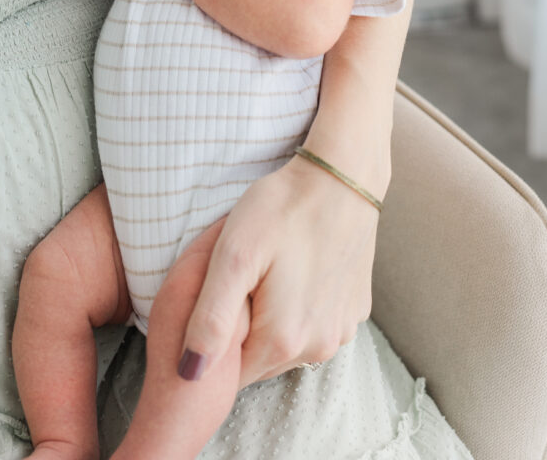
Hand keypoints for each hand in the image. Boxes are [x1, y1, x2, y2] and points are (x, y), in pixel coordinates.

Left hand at [179, 154, 377, 387]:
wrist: (343, 173)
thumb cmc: (282, 207)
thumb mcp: (232, 255)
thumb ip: (210, 319)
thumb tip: (190, 374)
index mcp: (283, 340)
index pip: (230, 371)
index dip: (216, 336)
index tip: (221, 290)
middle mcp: (319, 348)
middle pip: (260, 359)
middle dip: (245, 327)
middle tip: (243, 274)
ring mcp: (342, 330)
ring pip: (289, 344)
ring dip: (273, 318)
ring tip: (270, 267)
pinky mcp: (356, 310)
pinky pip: (316, 324)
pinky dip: (302, 306)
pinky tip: (299, 268)